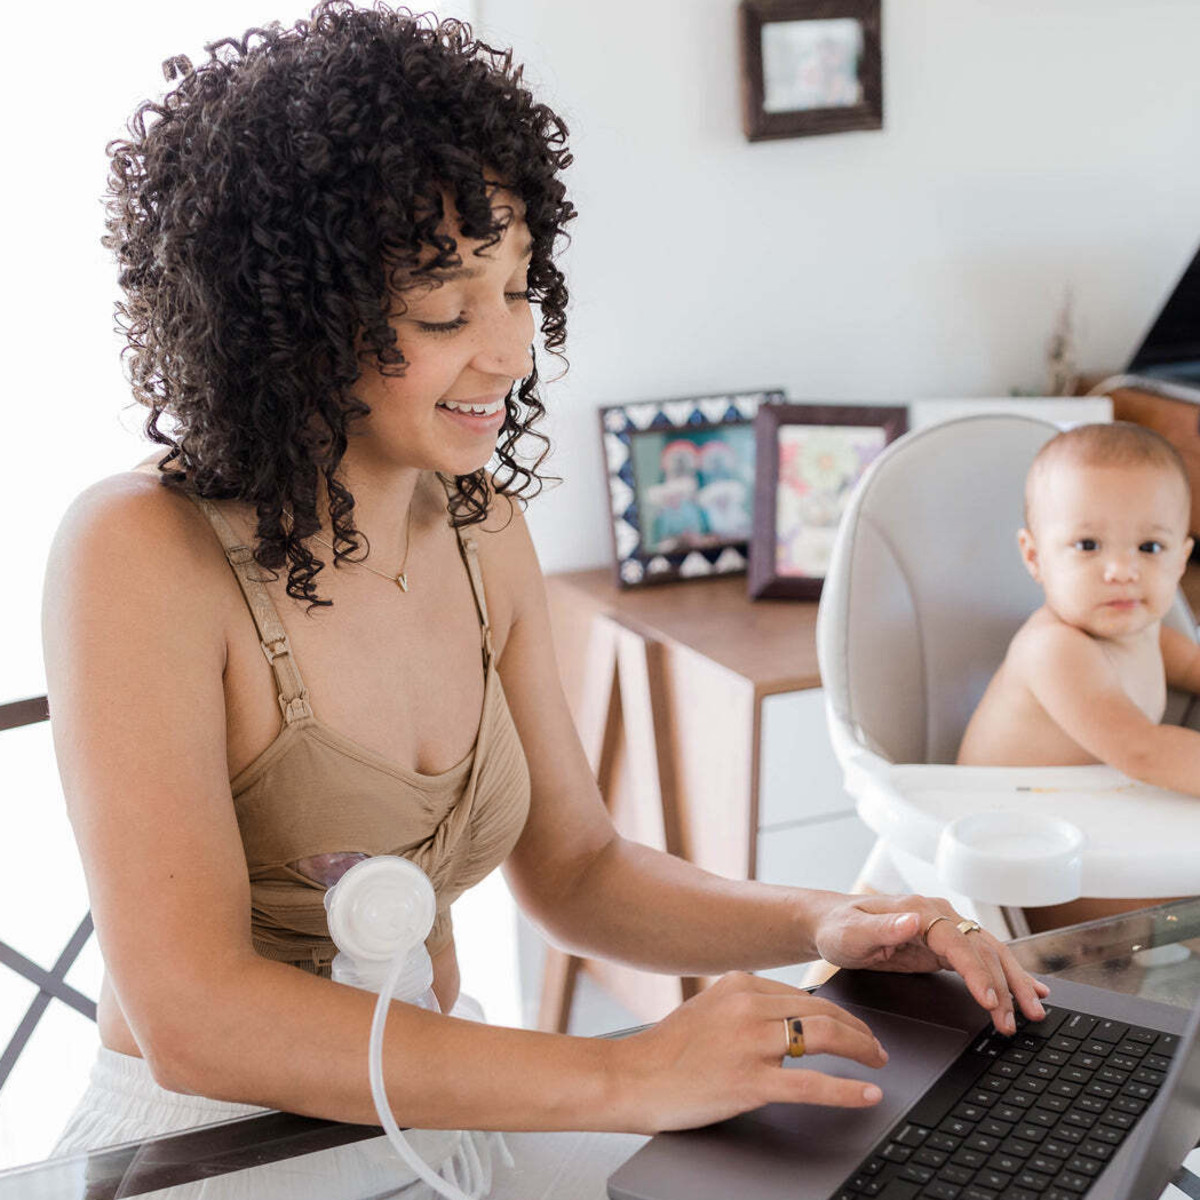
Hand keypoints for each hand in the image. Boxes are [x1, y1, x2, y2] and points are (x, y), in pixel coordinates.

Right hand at [613, 971, 887, 1133]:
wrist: (633, 1076)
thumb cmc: (668, 1049)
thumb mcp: (710, 1008)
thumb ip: (747, 1006)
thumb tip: (791, 1015)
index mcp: (740, 983)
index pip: (806, 995)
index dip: (840, 1013)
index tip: (856, 1027)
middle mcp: (748, 1006)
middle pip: (823, 1012)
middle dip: (859, 1031)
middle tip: (877, 1049)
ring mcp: (750, 1043)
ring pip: (824, 1038)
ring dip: (861, 1051)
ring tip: (877, 1064)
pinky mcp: (749, 1081)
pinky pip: (810, 1084)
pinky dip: (846, 1090)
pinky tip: (868, 1094)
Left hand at [811, 894, 1050, 1034]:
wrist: (830, 923)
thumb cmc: (838, 927)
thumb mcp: (851, 932)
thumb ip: (882, 927)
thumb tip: (911, 920)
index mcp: (919, 910)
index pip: (959, 942)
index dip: (978, 973)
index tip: (991, 1001)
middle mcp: (938, 916)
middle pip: (983, 949)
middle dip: (1006, 985)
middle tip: (1020, 1020)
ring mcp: (944, 930)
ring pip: (990, 954)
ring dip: (1013, 983)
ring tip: (1034, 1011)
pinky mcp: (943, 947)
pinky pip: (981, 961)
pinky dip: (1005, 976)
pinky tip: (1027, 991)